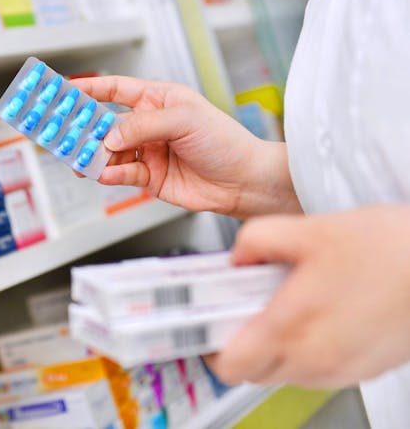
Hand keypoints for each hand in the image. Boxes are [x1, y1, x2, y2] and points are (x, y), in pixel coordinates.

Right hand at [71, 76, 299, 218]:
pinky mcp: (148, 177)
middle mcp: (148, 125)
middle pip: (105, 123)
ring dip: (93, 155)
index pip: (115, 90)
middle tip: (61, 131)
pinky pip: (121, 173)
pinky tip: (104, 173)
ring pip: (108, 152)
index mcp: (157, 100)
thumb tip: (108, 138)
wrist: (243, 181)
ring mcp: (147, 151)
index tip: (63, 89)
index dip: (89, 88)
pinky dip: (110, 173)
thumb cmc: (223, 141)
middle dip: (83, 127)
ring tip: (78, 159)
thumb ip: (141, 126)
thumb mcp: (182, 120)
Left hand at [205, 206, 409, 386]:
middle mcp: (316, 358)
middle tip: (247, 309)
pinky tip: (319, 312)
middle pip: (254, 371)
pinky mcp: (365, 369)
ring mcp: (342, 370)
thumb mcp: (311, 228)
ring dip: (275, 347)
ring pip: (286, 373)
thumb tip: (237, 257)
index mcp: (294, 326)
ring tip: (287, 305)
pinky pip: (318, 370)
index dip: (212, 347)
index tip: (211, 325)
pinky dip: (307, 348)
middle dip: (243, 344)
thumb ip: (259, 240)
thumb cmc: (391, 249)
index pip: (230, 365)